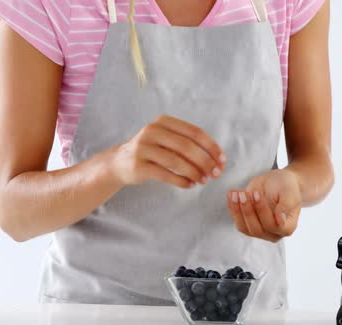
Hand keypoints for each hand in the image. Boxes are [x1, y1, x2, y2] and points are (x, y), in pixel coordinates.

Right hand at [110, 115, 225, 187]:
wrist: (119, 163)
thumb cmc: (152, 152)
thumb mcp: (168, 141)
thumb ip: (190, 146)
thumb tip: (218, 161)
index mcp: (164, 122)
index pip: (195, 132)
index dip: (211, 147)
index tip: (222, 161)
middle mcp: (152, 131)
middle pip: (187, 146)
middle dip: (205, 161)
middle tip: (215, 174)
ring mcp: (143, 147)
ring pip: (176, 161)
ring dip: (194, 172)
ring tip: (203, 181)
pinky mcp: (138, 165)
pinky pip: (165, 174)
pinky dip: (181, 180)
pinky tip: (190, 184)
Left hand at [227, 169, 301, 242]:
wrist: (278, 182)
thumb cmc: (286, 187)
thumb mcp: (289, 193)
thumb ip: (286, 206)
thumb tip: (280, 220)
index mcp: (287, 227)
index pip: (273, 226)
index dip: (263, 211)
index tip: (257, 194)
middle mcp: (274, 233)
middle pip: (257, 229)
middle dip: (248, 211)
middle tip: (243, 194)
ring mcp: (260, 231)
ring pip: (244, 228)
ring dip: (237, 211)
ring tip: (235, 194)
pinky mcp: (248, 225)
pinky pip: (238, 221)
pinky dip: (233, 208)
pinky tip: (231, 195)